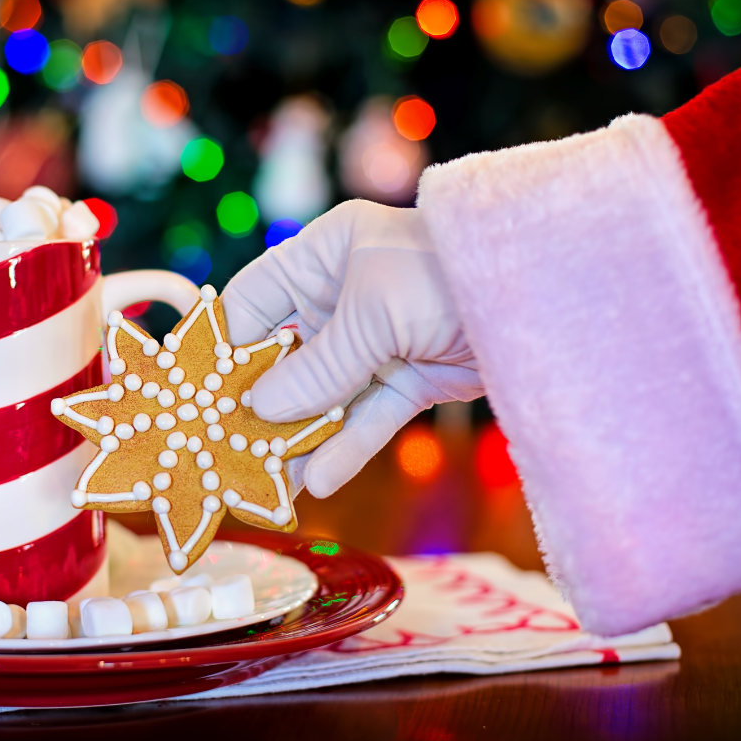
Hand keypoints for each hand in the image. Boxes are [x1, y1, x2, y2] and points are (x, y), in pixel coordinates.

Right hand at [221, 200, 483, 496]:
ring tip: (264, 484)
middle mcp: (342, 296)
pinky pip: (366, 417)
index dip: (224, 348)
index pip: (252, 302)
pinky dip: (344, 448)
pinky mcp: (409, 378)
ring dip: (296, 438)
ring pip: (322, 396)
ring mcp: (376, 341)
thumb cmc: (448, 274)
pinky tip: (317, 481)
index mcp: (323, 256)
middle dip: (256, 405)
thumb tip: (258, 409)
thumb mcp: (374, 312)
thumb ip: (318, 366)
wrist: (546, 295)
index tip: (194, 396)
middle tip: (223, 451)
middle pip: (283, 358)